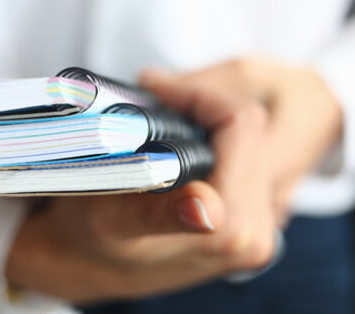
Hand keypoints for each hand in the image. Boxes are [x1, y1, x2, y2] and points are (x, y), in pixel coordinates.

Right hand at [4, 57, 341, 303]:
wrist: (91, 267)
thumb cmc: (92, 238)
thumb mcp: (112, 220)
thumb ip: (158, 213)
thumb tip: (205, 207)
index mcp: (232, 228)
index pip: (239, 122)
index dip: (195, 93)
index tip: (150, 86)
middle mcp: (257, 233)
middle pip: (250, 128)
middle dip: (200, 104)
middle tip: (151, 96)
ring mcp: (262, 232)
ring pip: (251, 140)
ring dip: (206, 122)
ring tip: (160, 117)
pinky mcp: (257, 227)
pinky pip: (248, 160)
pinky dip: (213, 143)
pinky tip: (177, 149)